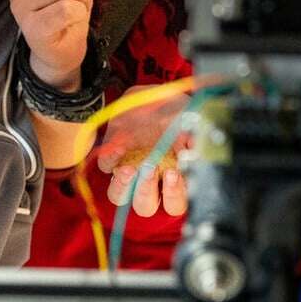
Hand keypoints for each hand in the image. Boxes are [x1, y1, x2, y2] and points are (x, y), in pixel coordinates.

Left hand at [96, 84, 190, 216]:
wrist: (154, 94)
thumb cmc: (176, 114)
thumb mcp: (189, 122)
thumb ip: (193, 138)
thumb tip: (194, 150)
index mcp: (172, 179)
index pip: (174, 203)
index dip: (173, 194)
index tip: (174, 173)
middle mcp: (149, 181)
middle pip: (145, 206)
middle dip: (147, 192)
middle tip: (151, 169)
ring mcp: (128, 171)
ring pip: (118, 197)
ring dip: (123, 186)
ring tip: (129, 169)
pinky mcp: (111, 158)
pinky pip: (106, 166)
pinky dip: (111, 159)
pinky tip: (119, 147)